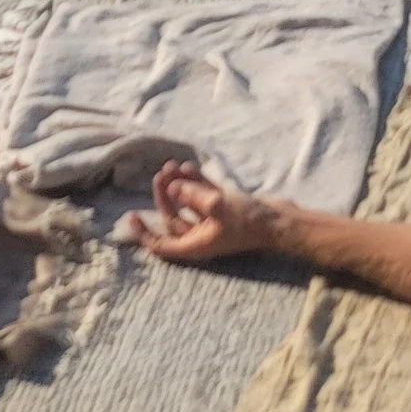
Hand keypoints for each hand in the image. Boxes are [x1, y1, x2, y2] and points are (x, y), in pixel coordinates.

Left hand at [132, 161, 286, 266]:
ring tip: (171, 166)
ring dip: (178, 186)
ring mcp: (213, 221)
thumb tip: (173, 185)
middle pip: (173, 219)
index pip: (161, 245)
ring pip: (187, 205)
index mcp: (195, 245)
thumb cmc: (248, 222)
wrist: (280, 221)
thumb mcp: (218, 207)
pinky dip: (195, 183)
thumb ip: (193, 196)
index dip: (143, 234)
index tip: (130, 217)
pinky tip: (188, 167)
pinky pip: (203, 196)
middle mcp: (200, 235)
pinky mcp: (225, 209)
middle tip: (159, 175)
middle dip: (163, 197)